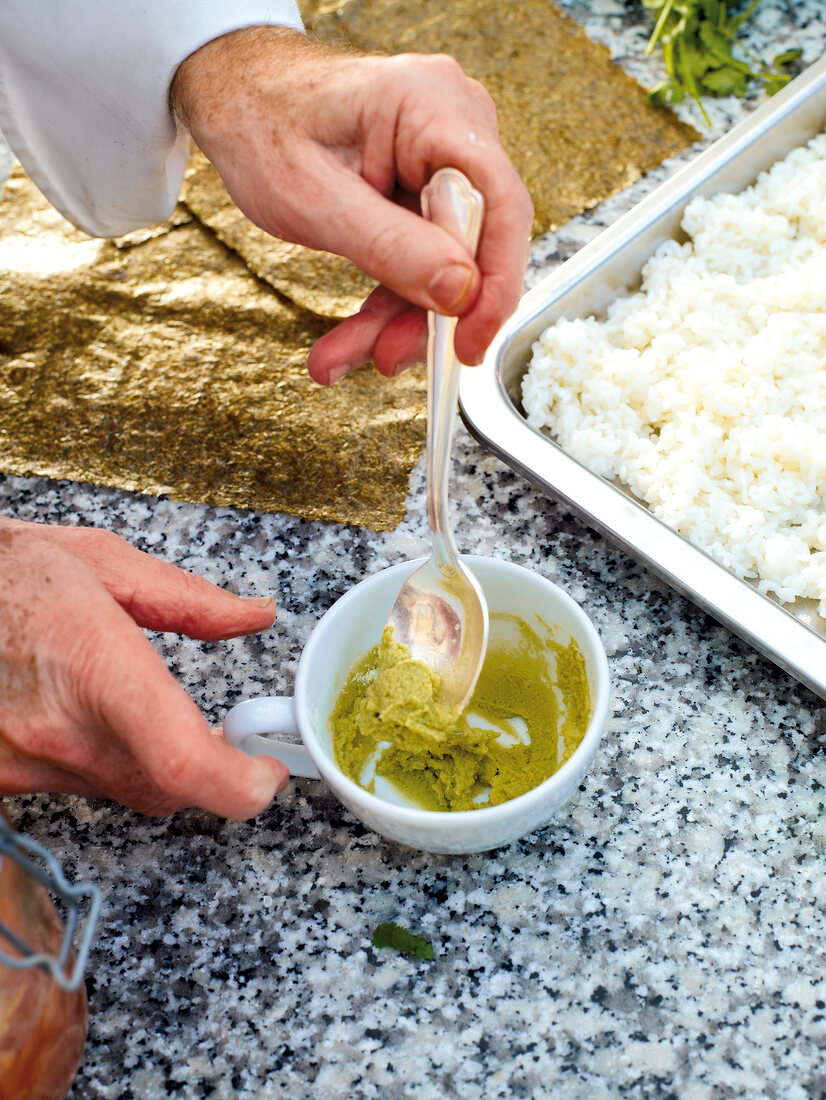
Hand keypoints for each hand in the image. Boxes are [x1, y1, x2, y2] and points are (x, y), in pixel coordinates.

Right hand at [0, 518, 286, 816]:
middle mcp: (57, 733)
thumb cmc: (2, 575)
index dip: (240, 786)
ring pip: (119, 792)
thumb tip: (254, 615)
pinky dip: (89, 760)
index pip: (183, 764)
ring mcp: (20, 767)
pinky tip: (68, 710)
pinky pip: (70, 788)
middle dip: (199, 765)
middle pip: (165, 791)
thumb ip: (189, 601)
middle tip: (210, 727)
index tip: (265, 773)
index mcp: (96, 667)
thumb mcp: (100, 562)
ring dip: (140, 758)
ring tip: (113, 696)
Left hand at [171, 26, 532, 383]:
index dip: (495, 283)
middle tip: (383, 359)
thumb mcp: (313, 198)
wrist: (234, 98)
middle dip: (428, 314)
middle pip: (474, 243)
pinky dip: (388, 303)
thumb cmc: (259, 125)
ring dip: (398, 320)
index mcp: (432, 107)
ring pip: (446, 264)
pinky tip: (350, 340)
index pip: (499, 202)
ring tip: (341, 357)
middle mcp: (453, 128)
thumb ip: (390, 245)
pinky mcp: (425, 190)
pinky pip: (423, 259)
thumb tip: (461, 292)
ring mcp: (442, 159)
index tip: (468, 343)